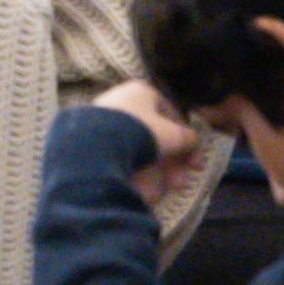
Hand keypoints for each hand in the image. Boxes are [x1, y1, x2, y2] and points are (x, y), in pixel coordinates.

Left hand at [93, 79, 201, 203]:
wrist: (96, 145)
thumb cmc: (142, 132)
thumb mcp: (174, 135)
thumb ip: (188, 138)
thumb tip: (192, 141)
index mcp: (141, 91)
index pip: (171, 115)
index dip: (186, 142)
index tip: (194, 164)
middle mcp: (121, 101)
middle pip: (153, 136)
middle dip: (170, 164)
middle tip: (178, 184)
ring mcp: (103, 120)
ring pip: (136, 150)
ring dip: (153, 173)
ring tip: (159, 193)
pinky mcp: (89, 140)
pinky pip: (117, 158)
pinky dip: (131, 173)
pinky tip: (139, 191)